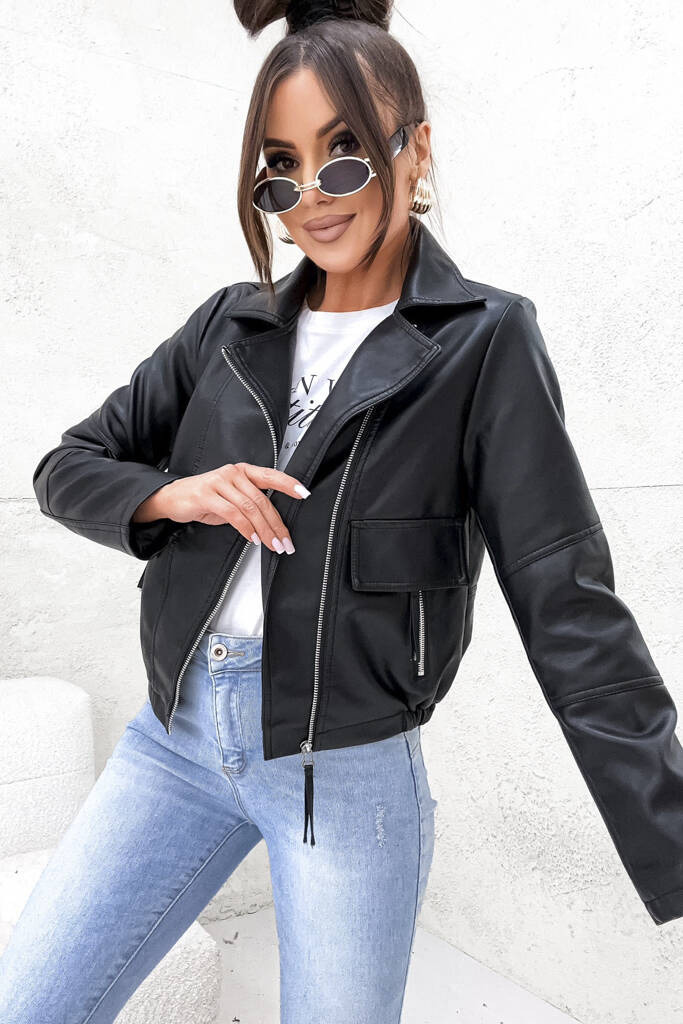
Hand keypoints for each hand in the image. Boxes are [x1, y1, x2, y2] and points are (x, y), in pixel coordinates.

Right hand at [133, 463, 309, 553]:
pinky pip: (232, 513)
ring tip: (272, 545)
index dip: (289, 484)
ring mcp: (219, 482)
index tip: (305, 493)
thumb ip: (250, 504)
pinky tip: (253, 538)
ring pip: (250, 508)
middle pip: (262, 500)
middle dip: (277, 524)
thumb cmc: (204, 498)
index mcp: (242, 471)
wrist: (172, 498)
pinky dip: (245, 528)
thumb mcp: (231, 498)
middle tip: (286, 541)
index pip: (271, 475)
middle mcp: (233, 473)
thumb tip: (273, 522)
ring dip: (264, 530)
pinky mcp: (207, 495)